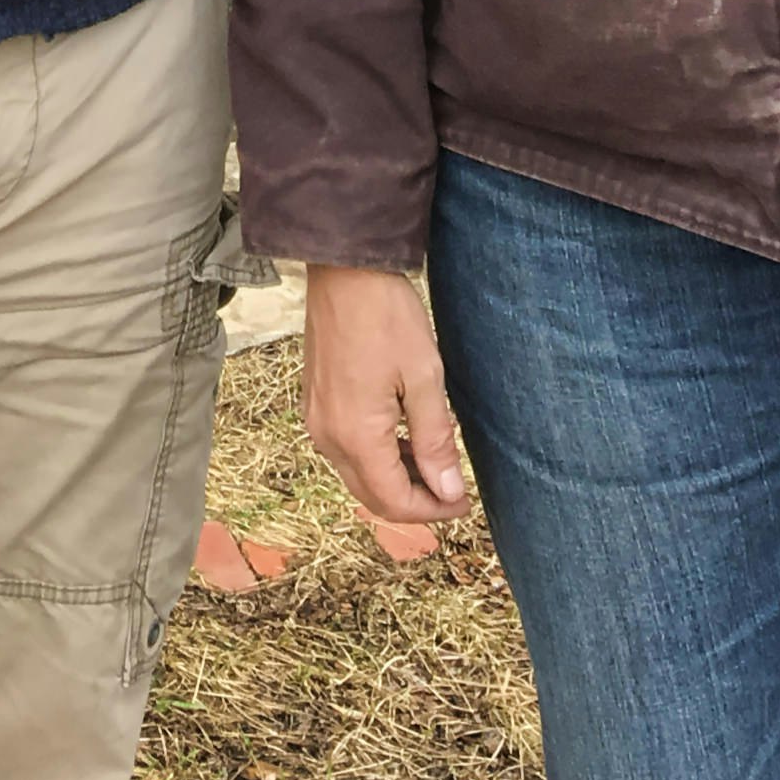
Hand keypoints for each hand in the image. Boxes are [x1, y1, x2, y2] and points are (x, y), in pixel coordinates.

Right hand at [301, 264, 472, 525]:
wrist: (345, 267)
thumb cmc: (387, 315)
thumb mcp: (424, 377)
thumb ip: (435, 440)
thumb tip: (448, 491)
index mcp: (355, 435)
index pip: (394, 501)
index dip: (433, 511)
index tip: (465, 501)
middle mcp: (327, 436)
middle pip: (372, 496)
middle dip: (415, 502)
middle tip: (453, 490)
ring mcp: (316, 419)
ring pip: (358, 475)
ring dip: (395, 480)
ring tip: (433, 462)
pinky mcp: (315, 402)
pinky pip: (345, 450)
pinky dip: (376, 457)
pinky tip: (403, 437)